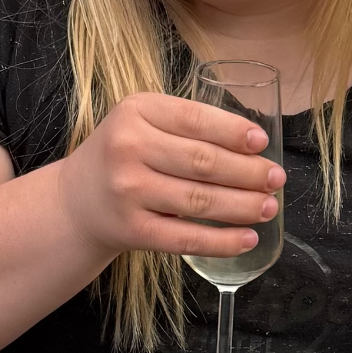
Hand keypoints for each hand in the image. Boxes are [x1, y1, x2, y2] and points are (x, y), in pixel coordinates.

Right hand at [58, 92, 284, 264]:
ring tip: (268, 207)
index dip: (233, 132)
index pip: (195, 119)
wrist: (75, 202)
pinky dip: (222, 241)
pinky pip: (186, 239)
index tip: (261, 143)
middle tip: (276, 179)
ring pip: (200, 201)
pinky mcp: (132, 230)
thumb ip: (187, 124)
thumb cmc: (123, 155)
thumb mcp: (142, 122)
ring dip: (243, 206)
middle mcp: (128, 148)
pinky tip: (248, 239)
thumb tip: (254, 144)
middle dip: (248, 173)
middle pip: (203, 162)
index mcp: (136, 111)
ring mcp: (128, 192)